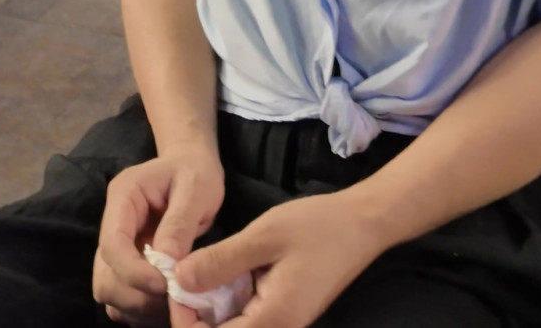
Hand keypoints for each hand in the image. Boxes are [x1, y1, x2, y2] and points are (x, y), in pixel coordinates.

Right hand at [92, 143, 224, 325]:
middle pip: (105, 275)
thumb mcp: (196, 188)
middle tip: (174, 297)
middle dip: (137, 294)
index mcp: (123, 197)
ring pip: (110, 291)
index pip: (112, 244)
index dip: (134, 272)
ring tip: (173, 301)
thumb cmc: (196, 172)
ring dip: (138, 305)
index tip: (166, 285)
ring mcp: (117, 246)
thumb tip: (166, 264)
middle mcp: (112, 223)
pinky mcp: (126, 263)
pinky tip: (166, 302)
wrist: (192, 167)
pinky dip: (140, 308)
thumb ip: (179, 223)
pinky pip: (122, 297)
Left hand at [173, 192, 381, 327]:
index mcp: (271, 322)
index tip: (177, 281)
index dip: (185, 319)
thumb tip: (179, 280)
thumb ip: (221, 261)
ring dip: (212, 303)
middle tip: (186, 271)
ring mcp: (282, 324)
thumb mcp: (265, 236)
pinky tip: (231, 267)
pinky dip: (232, 295)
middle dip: (196, 311)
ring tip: (205, 265)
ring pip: (232, 326)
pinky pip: (247, 315)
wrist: (363, 223)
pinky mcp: (285, 312)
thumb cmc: (317, 227)